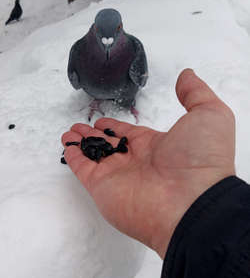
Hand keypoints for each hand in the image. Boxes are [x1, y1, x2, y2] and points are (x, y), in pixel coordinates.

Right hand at [62, 69, 235, 257]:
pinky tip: (68, 146)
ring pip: (94, 155)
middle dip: (94, 135)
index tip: (103, 120)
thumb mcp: (209, 115)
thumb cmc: (202, 159)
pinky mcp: (102, 186)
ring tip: (69, 133)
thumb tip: (186, 76)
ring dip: (81, 143)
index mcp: (156, 146)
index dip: (115, 126)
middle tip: (80, 126)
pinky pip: (83, 168)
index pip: (129, 134)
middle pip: (109, 145)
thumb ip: (195, 93)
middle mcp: (135, 161)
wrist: (191, 202)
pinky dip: (73, 157)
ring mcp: (118, 175)